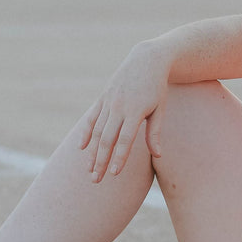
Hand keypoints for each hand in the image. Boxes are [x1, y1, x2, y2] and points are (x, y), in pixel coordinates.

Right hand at [79, 43, 170, 182]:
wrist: (146, 60)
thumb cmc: (157, 87)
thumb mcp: (160, 108)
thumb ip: (155, 132)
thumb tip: (157, 156)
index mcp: (136, 111)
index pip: (125, 140)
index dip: (119, 157)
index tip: (114, 174)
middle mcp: (119, 106)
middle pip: (107, 139)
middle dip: (100, 161)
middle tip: (96, 181)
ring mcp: (108, 101)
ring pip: (97, 131)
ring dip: (92, 152)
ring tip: (89, 170)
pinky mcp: (103, 97)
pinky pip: (92, 117)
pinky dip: (85, 133)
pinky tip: (81, 148)